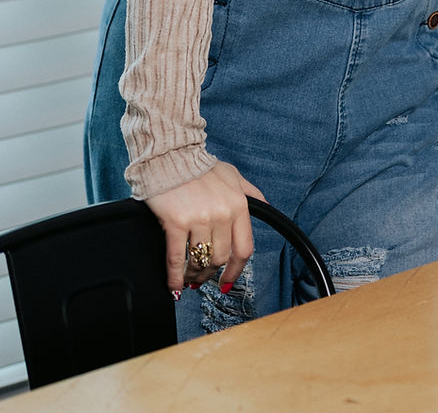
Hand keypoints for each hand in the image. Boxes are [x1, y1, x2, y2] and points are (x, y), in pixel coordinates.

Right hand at [146, 162, 264, 291]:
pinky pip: (177, 258)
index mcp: (239, 205)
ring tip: (188, 277)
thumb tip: (265, 206)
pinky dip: (175, 276)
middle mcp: (222, 214)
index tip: (227, 281)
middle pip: (221, 258)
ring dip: (194, 274)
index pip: (244, 248)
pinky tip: (174, 284)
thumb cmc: (200, 165)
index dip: (236, 270)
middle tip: (202, 277)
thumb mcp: (233, 175)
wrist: (171, 153)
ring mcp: (199, 218)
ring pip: (201, 260)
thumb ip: (251, 192)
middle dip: (211, 272)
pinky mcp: (177, 222)